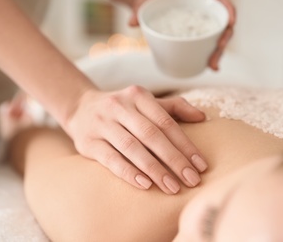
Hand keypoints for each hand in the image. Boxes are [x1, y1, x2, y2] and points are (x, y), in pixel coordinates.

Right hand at [65, 86, 207, 193]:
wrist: (80, 108)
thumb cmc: (122, 109)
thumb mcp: (145, 102)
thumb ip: (173, 108)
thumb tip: (202, 117)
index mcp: (137, 96)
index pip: (165, 122)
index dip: (185, 144)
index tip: (201, 165)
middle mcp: (119, 107)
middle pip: (151, 135)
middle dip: (174, 159)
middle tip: (192, 180)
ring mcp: (102, 124)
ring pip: (132, 148)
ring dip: (154, 169)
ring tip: (172, 187)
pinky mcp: (88, 142)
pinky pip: (111, 159)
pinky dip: (128, 172)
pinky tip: (145, 185)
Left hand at [128, 0, 235, 70]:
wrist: (145, 2)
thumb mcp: (142, 2)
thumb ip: (138, 11)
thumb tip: (132, 23)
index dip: (229, 9)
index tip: (231, 24)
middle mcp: (202, 7)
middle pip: (221, 22)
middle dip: (223, 41)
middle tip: (214, 60)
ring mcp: (200, 21)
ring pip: (217, 35)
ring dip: (219, 51)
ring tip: (212, 66)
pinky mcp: (196, 32)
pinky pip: (208, 42)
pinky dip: (211, 52)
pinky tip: (209, 66)